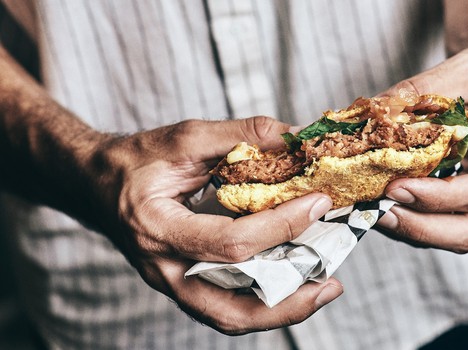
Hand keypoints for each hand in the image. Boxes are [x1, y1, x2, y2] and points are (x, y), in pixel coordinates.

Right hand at [85, 116, 341, 333]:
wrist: (97, 183)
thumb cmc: (137, 160)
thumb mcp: (184, 137)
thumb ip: (239, 135)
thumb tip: (294, 137)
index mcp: (157, 227)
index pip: (228, 243)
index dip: (280, 226)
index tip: (318, 203)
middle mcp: (162, 268)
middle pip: (229, 307)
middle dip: (287, 300)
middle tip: (332, 283)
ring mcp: (170, 283)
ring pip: (229, 317)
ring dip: (280, 311)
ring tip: (321, 291)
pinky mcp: (181, 285)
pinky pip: (224, 307)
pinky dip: (262, 303)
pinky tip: (292, 284)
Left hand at [377, 47, 467, 252]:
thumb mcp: (461, 72)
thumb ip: (420, 91)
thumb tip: (375, 111)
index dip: (436, 197)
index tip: (396, 187)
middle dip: (420, 227)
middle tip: (380, 211)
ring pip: (453, 237)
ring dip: (411, 230)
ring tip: (373, 211)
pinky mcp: (466, 206)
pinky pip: (440, 226)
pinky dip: (410, 222)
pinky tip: (381, 206)